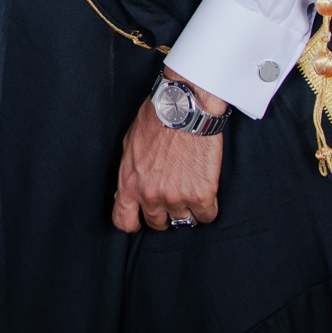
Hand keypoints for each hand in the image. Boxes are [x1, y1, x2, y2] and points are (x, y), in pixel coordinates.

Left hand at [112, 69, 224, 231]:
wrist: (183, 108)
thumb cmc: (155, 120)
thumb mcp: (130, 146)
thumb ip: (129, 174)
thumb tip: (127, 193)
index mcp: (129, 184)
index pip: (123, 221)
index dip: (134, 222)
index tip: (141, 218)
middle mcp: (151, 195)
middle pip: (157, 224)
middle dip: (164, 213)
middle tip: (172, 196)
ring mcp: (177, 197)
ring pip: (184, 222)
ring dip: (187, 209)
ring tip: (190, 191)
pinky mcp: (202, 195)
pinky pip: (207, 216)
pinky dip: (207, 208)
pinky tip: (206, 192)